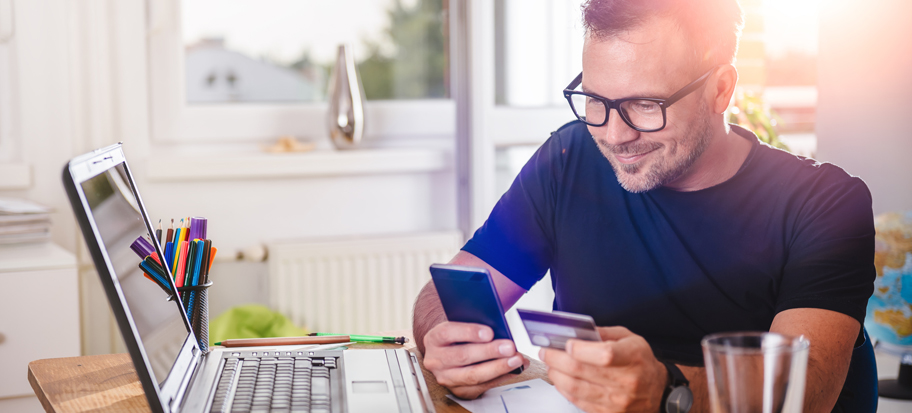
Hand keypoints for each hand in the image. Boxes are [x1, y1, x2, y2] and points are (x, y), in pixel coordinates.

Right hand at [422, 321, 527, 398]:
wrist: (449, 351)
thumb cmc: (458, 336)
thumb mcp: (460, 323)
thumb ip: (476, 320)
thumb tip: (498, 323)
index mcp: (434, 338)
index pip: (448, 333)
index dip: (469, 332)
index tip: (489, 332)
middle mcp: (436, 360)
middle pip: (462, 356)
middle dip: (489, 352)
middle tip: (509, 347)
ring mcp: (446, 377)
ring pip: (472, 375)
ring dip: (498, 368)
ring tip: (516, 360)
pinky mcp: (458, 390)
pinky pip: (481, 387)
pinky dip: (500, 378)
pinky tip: (513, 370)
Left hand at [539, 326, 666, 412]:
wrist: (657, 391)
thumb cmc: (640, 362)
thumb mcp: (629, 338)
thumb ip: (603, 333)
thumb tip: (576, 332)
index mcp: (632, 357)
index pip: (603, 354)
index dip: (580, 349)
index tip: (565, 343)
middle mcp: (626, 381)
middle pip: (581, 370)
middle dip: (556, 359)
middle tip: (545, 351)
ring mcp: (617, 400)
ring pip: (575, 388)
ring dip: (556, 374)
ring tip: (550, 364)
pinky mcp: (608, 412)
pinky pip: (578, 401)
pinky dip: (564, 389)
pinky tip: (560, 379)